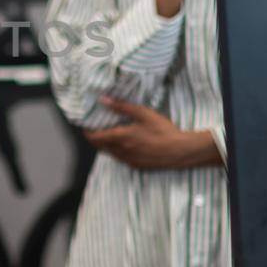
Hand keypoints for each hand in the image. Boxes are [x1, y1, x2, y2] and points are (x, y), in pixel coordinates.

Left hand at [85, 97, 217, 170]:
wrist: (180, 151)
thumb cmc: (162, 130)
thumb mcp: (143, 114)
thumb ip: (122, 107)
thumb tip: (103, 100)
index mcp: (120, 137)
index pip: (95, 138)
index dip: (87, 131)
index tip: (86, 124)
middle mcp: (121, 151)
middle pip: (100, 146)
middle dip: (95, 138)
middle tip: (96, 127)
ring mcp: (128, 160)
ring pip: (110, 153)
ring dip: (106, 145)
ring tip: (109, 133)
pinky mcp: (136, 166)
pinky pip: (120, 158)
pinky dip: (117, 151)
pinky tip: (125, 144)